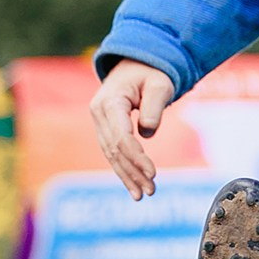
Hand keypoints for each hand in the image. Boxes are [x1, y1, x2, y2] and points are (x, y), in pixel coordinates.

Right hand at [90, 59, 175, 198]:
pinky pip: (113, 153)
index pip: (121, 137)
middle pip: (115, 150)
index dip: (136, 157)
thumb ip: (154, 107)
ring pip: (111, 155)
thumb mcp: (159, 84)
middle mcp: (99, 113)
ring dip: (128, 176)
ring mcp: (99, 122)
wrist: (136, 64)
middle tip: (151, 190)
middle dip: (133, 172)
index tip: (153, 173)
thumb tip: (147, 133)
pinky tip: (133, 188)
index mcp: (110, 101)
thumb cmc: (151, 73)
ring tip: (143, 195)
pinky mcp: (105, 129)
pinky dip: (123, 170)